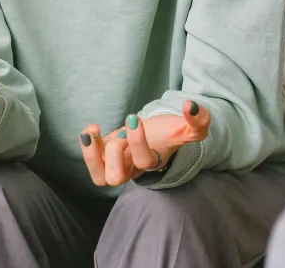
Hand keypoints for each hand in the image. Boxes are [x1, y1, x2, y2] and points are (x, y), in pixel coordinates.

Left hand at [80, 99, 211, 186]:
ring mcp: (117, 165)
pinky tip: (92, 129)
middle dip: (114, 153)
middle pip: (116, 178)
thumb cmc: (170, 133)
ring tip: (93, 132)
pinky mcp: (104, 157)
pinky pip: (90, 162)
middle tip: (120, 136)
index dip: (137, 141)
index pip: (145, 161)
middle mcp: (133, 169)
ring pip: (100, 178)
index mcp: (154, 162)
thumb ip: (198, 120)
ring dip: (91, 154)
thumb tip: (191, 106)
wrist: (156, 136)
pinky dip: (86, 144)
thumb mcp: (188, 128)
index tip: (133, 117)